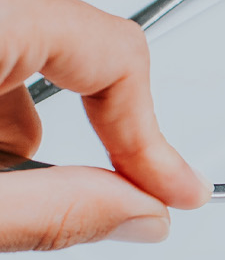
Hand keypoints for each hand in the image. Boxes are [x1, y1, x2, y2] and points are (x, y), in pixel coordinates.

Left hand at [0, 0, 208, 250]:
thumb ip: (53, 210)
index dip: (152, 137)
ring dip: (20, 122)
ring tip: (2, 186)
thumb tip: (137, 213)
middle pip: (75, 50)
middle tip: (82, 201)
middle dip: (84, 133)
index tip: (173, 189)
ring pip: (24, 46)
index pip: (117, 57)